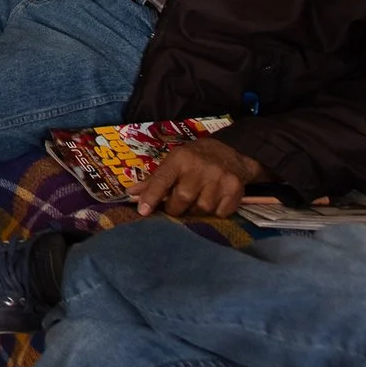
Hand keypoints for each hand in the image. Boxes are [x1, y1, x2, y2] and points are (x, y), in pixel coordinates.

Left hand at [131, 137, 262, 218]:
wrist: (232, 152)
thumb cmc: (195, 159)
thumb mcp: (174, 161)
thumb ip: (155, 180)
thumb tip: (131, 194)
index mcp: (181, 158)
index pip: (162, 179)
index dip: (152, 196)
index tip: (143, 211)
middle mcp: (200, 167)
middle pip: (182, 199)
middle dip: (176, 208)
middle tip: (176, 206)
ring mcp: (219, 178)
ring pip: (202, 209)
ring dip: (196, 210)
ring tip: (197, 200)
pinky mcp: (235, 190)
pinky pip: (220, 213)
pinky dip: (215, 213)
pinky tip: (214, 200)